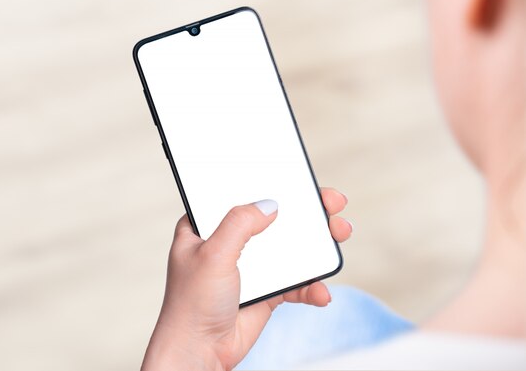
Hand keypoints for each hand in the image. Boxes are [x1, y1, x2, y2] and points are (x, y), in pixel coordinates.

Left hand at [141, 188, 351, 370]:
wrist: (200, 353)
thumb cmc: (191, 305)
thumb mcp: (212, 254)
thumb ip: (239, 224)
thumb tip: (269, 205)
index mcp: (206, 227)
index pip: (241, 195)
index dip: (271, 184)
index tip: (300, 178)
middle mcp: (229, 243)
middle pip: (274, 219)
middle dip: (306, 211)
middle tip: (332, 203)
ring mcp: (250, 266)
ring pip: (290, 247)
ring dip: (317, 243)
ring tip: (340, 234)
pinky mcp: (266, 291)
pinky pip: (295, 282)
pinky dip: (311, 285)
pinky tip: (320, 292)